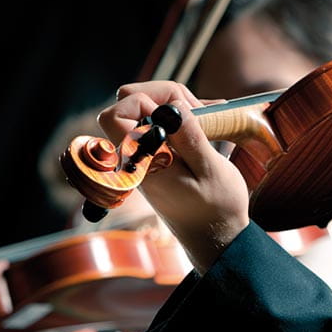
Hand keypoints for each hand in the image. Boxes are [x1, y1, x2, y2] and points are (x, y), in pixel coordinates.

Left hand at [97, 80, 249, 272]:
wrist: (215, 237)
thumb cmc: (216, 209)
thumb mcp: (211, 171)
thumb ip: (189, 137)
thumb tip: (172, 107)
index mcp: (143, 163)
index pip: (115, 115)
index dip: (144, 101)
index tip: (177, 114)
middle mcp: (135, 158)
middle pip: (126, 102)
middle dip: (161, 95)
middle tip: (196, 109)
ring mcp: (143, 156)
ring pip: (143, 109)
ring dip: (174, 104)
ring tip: (207, 116)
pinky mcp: (154, 156)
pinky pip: (156, 123)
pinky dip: (178, 116)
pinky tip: (205, 121)